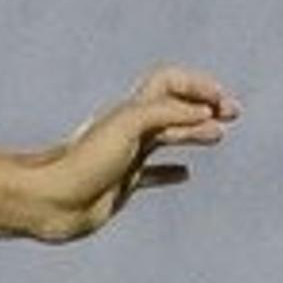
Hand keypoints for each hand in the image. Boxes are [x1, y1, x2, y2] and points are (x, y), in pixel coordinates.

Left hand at [28, 66, 238, 242]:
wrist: (49, 201)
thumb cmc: (82, 163)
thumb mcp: (129, 126)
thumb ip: (166, 113)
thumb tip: (204, 114)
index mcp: (132, 110)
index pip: (171, 82)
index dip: (198, 86)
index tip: (221, 104)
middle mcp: (130, 129)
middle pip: (174, 106)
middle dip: (205, 105)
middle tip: (233, 113)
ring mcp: (127, 156)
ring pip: (168, 136)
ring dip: (194, 132)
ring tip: (217, 135)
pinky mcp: (122, 183)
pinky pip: (152, 172)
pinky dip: (171, 171)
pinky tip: (184, 175)